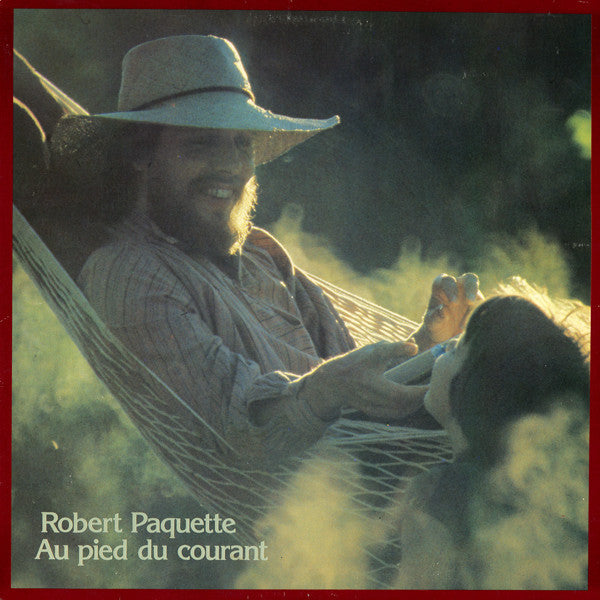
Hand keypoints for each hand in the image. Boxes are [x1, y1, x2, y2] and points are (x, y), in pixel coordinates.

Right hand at [298, 341, 427, 421]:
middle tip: (435, 388)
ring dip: (415, 404)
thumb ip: (394, 348)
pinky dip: (407, 408)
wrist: (334, 382)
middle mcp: (370, 397)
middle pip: (402, 404)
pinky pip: (395, 414)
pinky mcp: (373, 413)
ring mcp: (371, 407)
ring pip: (399, 411)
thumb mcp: (373, 350)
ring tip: (426, 393)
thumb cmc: (356, 362)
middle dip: (420, 398)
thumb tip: (414, 348)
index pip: (400, 392)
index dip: (418, 391)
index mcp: (371, 381)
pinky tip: (415, 401)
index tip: (433, 384)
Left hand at [413, 273, 483, 349]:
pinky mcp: (478, 304)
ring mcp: (469, 294)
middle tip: (469, 302)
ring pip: (479, 292)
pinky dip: (478, 315)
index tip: (453, 302)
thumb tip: (443, 310)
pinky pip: (483, 306)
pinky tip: (469, 326)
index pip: (446, 280)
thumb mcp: (432, 323)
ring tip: (468, 320)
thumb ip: (435, 316)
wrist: (444, 335)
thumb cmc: (435, 325)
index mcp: (441, 287)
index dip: (451, 288)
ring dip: (476, 304)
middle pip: (469, 278)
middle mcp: (456, 287)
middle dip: (471, 288)